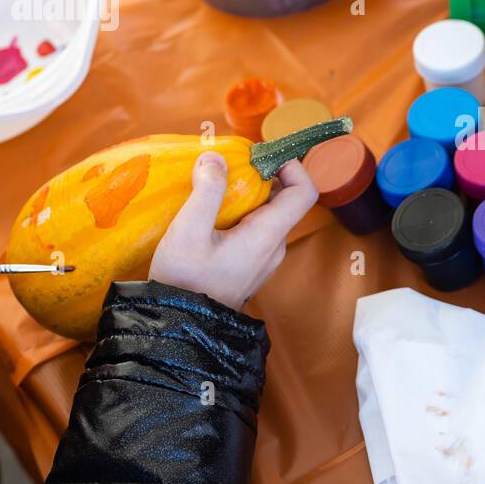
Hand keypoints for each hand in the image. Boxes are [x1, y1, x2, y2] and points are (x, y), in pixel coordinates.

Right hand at [149, 152, 318, 311]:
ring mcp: (264, 257)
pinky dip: (240, 212)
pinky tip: (211, 211)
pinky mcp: (250, 264)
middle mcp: (274, 245)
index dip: (292, 166)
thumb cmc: (185, 282)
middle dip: (261, 175)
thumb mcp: (188, 232)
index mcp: (268, 235)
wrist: (180, 327)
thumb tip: (216, 157)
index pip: (305, 192)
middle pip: (285, 199)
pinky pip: (256, 229)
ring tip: (214, 185)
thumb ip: (206, 192)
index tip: (260, 156)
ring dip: (248, 193)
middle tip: (228, 164)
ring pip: (268, 214)